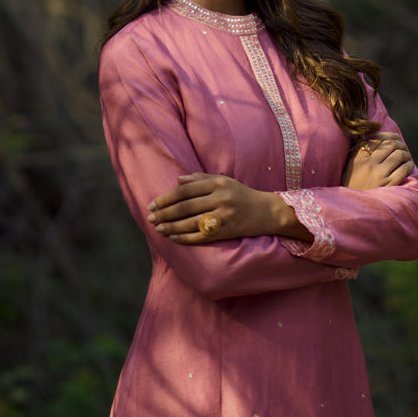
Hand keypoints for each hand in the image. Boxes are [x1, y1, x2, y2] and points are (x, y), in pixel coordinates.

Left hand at [147, 174, 295, 242]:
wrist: (266, 211)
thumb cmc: (241, 194)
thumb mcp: (223, 180)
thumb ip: (200, 179)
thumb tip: (177, 180)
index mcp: (218, 183)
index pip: (185, 191)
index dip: (166, 198)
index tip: (152, 204)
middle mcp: (221, 198)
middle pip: (186, 207)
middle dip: (165, 214)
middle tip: (150, 218)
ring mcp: (224, 216)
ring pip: (191, 223)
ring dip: (171, 227)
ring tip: (158, 229)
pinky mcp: (228, 231)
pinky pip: (202, 236)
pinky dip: (186, 238)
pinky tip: (174, 238)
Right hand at [342, 133, 413, 189]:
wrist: (352, 208)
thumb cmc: (352, 186)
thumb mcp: (351, 166)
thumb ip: (361, 152)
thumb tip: (379, 138)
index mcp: (359, 157)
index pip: (378, 139)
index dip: (390, 136)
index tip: (395, 138)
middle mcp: (369, 164)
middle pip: (390, 145)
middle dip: (400, 144)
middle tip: (403, 148)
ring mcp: (379, 175)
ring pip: (399, 155)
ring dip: (406, 154)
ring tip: (406, 157)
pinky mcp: (388, 185)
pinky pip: (403, 169)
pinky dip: (408, 165)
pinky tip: (408, 165)